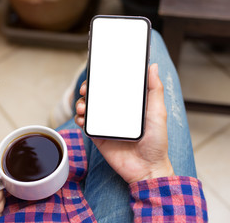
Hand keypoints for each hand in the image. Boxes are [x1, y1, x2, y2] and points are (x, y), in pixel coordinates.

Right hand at [75, 63, 173, 183]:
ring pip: (88, 109)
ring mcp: (106, 124)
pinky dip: (79, 120)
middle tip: (86, 90)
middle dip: (88, 90)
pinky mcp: (98, 136)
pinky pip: (85, 125)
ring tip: (83, 107)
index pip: (114, 87)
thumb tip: (152, 67)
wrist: (146, 169)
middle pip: (97, 96)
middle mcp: (115, 113)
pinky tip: (81, 119)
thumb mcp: (158, 113)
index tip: (97, 73)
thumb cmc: (156, 142)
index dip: (103, 79)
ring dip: (81, 104)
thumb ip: (154, 90)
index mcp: (129, 105)